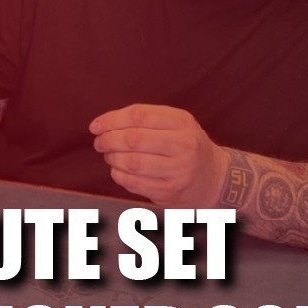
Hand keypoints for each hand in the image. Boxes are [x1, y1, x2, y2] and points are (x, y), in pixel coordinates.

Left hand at [89, 104, 229, 207]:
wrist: (212, 178)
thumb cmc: (185, 145)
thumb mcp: (176, 124)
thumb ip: (144, 119)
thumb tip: (102, 124)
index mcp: (183, 123)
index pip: (139, 115)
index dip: (112, 120)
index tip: (95, 126)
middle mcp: (184, 146)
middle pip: (134, 140)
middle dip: (109, 140)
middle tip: (99, 142)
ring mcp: (178, 171)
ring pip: (132, 163)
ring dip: (112, 158)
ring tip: (109, 155)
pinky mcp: (169, 192)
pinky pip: (134, 183)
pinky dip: (118, 175)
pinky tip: (118, 169)